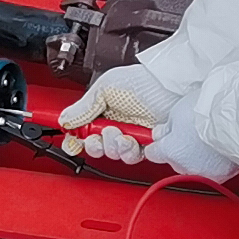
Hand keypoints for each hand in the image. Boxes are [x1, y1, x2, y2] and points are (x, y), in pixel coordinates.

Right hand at [56, 63, 183, 166]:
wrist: (173, 90)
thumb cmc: (144, 81)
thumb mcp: (106, 87)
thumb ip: (83, 106)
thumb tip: (65, 119)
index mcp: (102, 109)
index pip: (81, 130)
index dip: (75, 139)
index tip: (73, 141)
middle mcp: (115, 123)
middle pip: (95, 146)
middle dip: (96, 144)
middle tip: (103, 132)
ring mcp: (131, 135)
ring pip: (112, 154)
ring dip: (114, 146)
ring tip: (122, 134)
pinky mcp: (146, 145)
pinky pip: (131, 158)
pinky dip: (130, 152)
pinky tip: (134, 141)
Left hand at [145, 115, 236, 181]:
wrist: (236, 117)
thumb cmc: (208, 111)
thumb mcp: (177, 111)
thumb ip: (167, 128)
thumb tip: (162, 133)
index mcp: (170, 151)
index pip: (152, 153)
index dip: (157, 144)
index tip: (161, 139)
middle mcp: (184, 167)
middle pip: (174, 161)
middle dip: (179, 149)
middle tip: (190, 132)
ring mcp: (204, 173)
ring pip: (194, 167)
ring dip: (197, 157)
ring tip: (207, 139)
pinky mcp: (222, 174)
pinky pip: (213, 170)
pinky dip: (214, 162)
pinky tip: (218, 149)